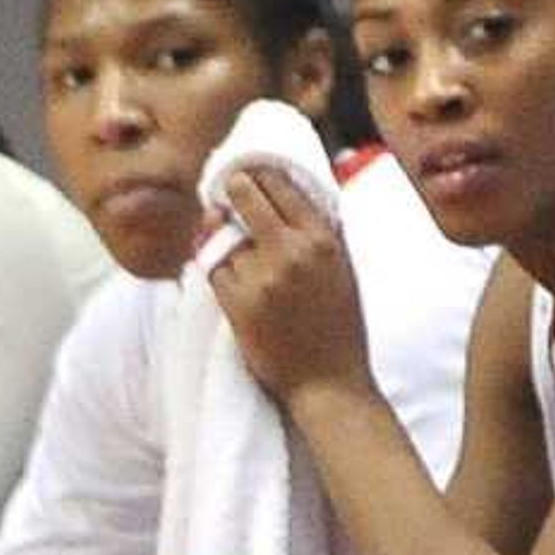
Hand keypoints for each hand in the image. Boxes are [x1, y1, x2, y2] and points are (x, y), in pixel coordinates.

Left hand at [202, 163, 371, 403]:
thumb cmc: (339, 329)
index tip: (248, 172)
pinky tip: (218, 268)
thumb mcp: (342, 270)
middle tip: (224, 191)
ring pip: (225, 237)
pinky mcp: (237, 303)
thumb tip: (295, 198)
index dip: (259, 174)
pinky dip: (213, 268)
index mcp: (323, 240)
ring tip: (222, 236)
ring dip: (220, 236)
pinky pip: (212, 270)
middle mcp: (292, 252)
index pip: (283, 185)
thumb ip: (321, 234)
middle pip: (246, 198)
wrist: (328, 382)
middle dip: (231, 190)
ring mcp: (262, 278)